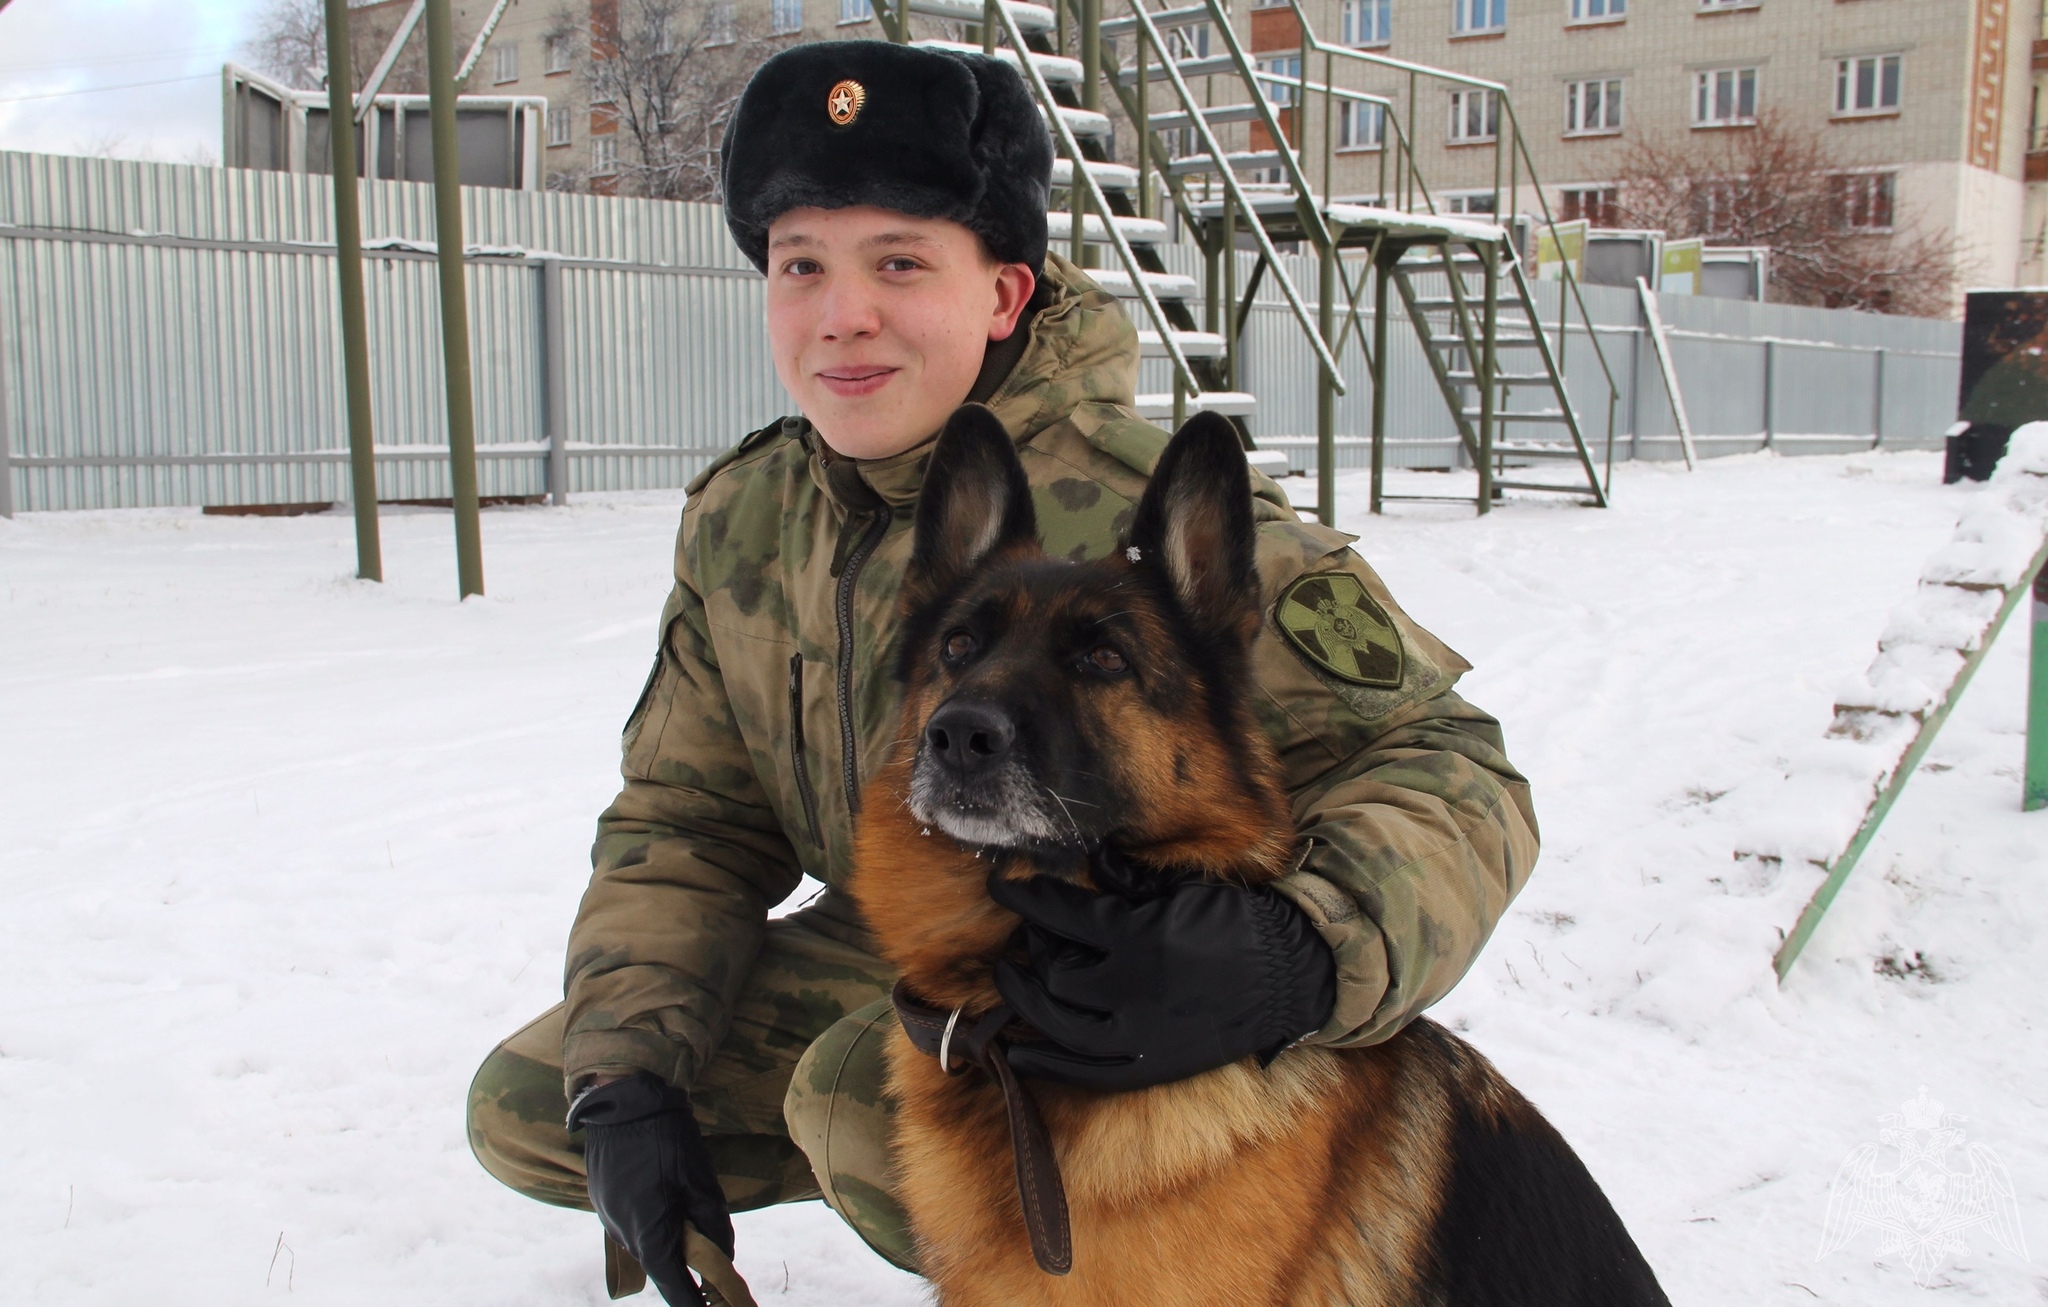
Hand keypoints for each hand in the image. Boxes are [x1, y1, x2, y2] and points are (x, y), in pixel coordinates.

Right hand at [568, 1072, 733, 1306]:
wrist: (623, 1098)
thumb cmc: (666, 1137)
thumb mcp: (700, 1180)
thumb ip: (713, 1223)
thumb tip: (723, 1254)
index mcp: (648, 1232)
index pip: (673, 1285)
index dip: (694, 1303)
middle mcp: (622, 1232)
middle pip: (660, 1264)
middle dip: (685, 1267)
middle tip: (713, 1265)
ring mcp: (608, 1217)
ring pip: (645, 1243)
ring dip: (667, 1240)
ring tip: (689, 1218)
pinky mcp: (602, 1201)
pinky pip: (631, 1224)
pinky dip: (651, 1222)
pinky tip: (664, 1198)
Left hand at [988, 852, 1335, 1091]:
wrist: (1293, 974)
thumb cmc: (1239, 922)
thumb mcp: (1184, 889)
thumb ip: (1130, 879)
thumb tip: (1089, 859)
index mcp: (1139, 935)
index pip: (1061, 915)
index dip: (1026, 899)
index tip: (1004, 888)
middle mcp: (1131, 988)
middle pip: (1055, 971)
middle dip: (1035, 949)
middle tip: (1029, 936)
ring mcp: (1140, 1034)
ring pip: (1059, 1023)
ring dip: (1024, 1002)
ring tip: (1010, 982)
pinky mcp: (1152, 1065)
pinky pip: (1086, 1073)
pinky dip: (1047, 1066)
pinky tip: (1016, 1055)